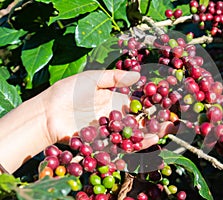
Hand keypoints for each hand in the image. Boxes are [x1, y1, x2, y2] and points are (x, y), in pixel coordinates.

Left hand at [42, 69, 171, 148]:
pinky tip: (148, 140)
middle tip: (174, 121)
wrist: (48, 112)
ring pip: (134, 134)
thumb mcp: (92, 78)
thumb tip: (137, 75)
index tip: (169, 102)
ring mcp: (111, 131)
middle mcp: (116, 116)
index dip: (155, 103)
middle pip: (141, 120)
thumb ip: (114, 78)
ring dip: (151, 133)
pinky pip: (122, 145)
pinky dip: (136, 144)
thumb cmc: (68, 91)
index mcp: (116, 100)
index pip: (140, 103)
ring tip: (167, 131)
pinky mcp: (104, 143)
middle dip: (158, 121)